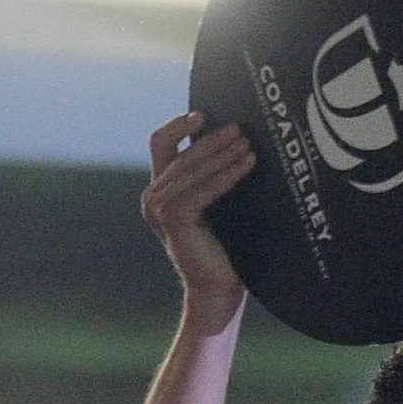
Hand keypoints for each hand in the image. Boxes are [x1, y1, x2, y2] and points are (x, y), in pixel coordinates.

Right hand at [141, 115, 251, 320]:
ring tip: (248, 145)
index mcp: (160, 190)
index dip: (178, 125)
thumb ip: (213, 176)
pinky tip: (247, 165)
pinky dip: (226, 175)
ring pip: (193, 169)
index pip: (160, 143)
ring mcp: (160, 208)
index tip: (204, 114)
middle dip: (214, 139)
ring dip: (223, 154)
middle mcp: (154, 196)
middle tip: (241, 129)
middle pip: (183, 153)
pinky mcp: (174, 219)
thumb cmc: (224, 248)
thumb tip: (238, 139)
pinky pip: (203, 189)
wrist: (217, 288)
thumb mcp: (216, 203)